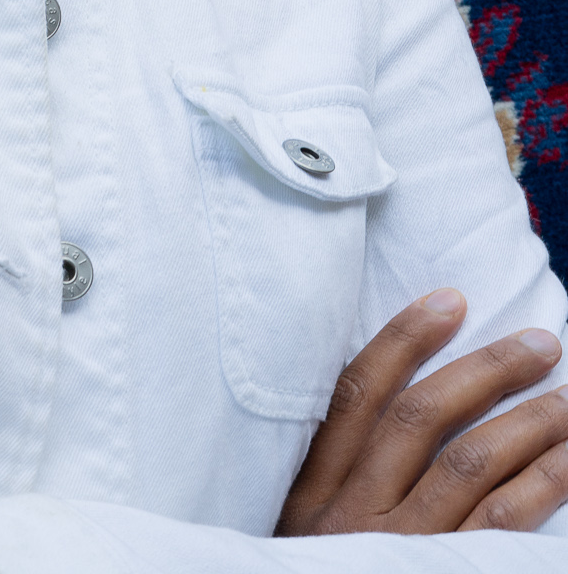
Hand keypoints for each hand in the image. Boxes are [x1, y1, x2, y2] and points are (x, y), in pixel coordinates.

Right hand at [277, 288, 567, 534]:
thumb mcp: (306, 534)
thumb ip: (338, 480)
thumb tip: (394, 409)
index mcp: (312, 490)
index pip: (357, 393)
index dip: (404, 340)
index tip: (450, 299)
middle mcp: (352, 514)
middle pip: (422, 419)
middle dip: (486, 372)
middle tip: (543, 344)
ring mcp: (399, 550)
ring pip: (470, 465)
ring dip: (530, 425)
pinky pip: (500, 528)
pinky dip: (542, 487)